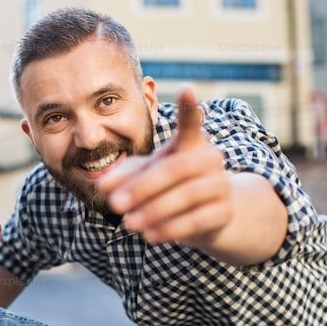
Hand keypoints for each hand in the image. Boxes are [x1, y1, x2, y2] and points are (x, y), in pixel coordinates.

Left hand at [98, 88, 231, 247]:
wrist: (209, 218)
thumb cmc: (170, 189)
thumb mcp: (145, 178)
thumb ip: (122, 177)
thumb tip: (102, 185)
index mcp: (190, 144)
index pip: (191, 123)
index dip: (189, 108)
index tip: (187, 89)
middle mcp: (210, 159)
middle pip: (176, 168)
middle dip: (142, 188)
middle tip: (114, 205)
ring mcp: (221, 185)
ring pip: (188, 196)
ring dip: (154, 211)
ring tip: (128, 224)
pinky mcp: (223, 211)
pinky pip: (196, 220)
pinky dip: (170, 229)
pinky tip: (149, 236)